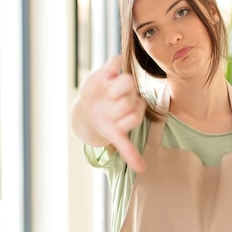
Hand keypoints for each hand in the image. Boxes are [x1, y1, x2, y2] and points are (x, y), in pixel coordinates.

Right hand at [79, 55, 146, 172]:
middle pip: (130, 99)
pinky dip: (113, 65)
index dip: (124, 122)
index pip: (135, 116)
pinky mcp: (108, 71)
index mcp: (135, 108)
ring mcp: (119, 83)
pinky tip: (107, 74)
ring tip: (107, 93)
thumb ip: (129, 151)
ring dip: (115, 89)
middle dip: (116, 108)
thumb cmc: (107, 122)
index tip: (115, 124)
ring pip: (126, 81)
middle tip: (108, 109)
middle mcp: (130, 94)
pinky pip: (115, 61)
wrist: (88, 109)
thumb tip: (143, 170)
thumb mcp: (117, 137)